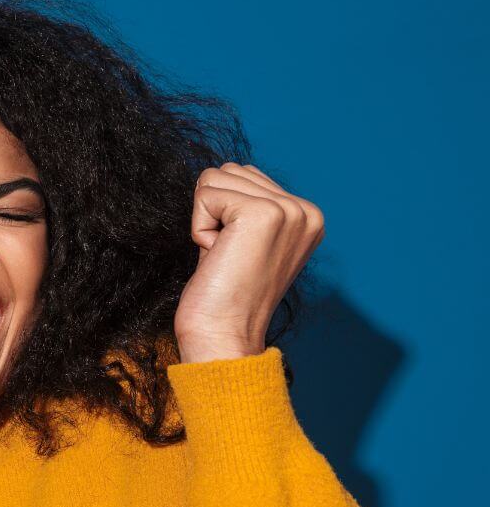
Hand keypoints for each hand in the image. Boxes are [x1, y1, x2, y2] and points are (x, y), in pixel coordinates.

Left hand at [174, 162, 324, 362]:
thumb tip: (226, 172)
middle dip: (213, 213)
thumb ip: (246, 205)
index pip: (244, 175)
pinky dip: (199, 227)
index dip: (223, 213)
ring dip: (206, 219)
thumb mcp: (245, 241)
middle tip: (227, 257)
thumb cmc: (224, 295)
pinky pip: (205, 195)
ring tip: (224, 256)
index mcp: (307, 215)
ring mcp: (288, 210)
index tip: (236, 255)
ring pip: (214, 178)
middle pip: (229, 171)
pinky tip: (217, 256)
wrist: (224, 335)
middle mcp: (305, 210)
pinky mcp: (263, 214)